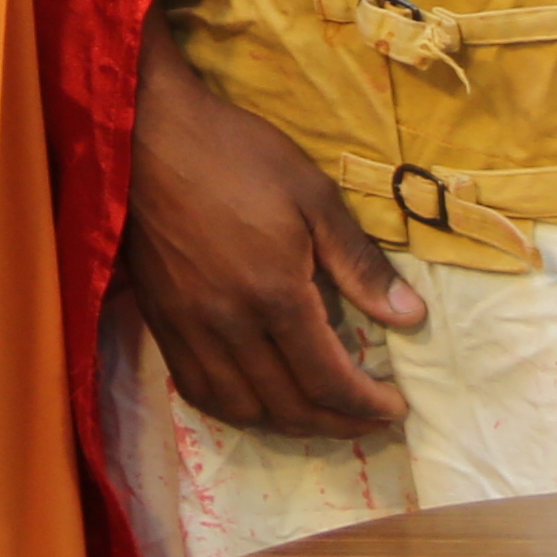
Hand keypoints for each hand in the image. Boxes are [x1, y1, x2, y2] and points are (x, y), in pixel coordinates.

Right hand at [121, 32, 422, 437]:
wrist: (146, 134)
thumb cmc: (236, 156)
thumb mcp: (313, 196)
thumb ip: (359, 263)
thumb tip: (410, 316)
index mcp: (274, 295)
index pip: (328, 381)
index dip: (368, 406)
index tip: (396, 407)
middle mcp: (229, 325)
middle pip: (289, 407)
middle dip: (338, 423)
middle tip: (369, 417)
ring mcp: (188, 327)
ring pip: (241, 408)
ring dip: (287, 423)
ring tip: (318, 412)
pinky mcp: (161, 319)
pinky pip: (197, 388)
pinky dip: (234, 407)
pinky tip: (256, 396)